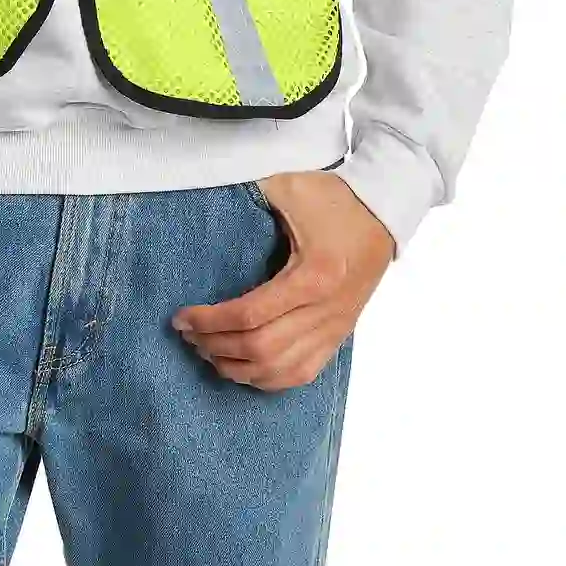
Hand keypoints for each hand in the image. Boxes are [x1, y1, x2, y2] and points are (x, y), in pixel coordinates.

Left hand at [171, 170, 395, 390]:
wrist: (383, 212)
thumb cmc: (335, 198)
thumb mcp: (290, 186)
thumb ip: (250, 194)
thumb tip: (209, 202)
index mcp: (312, 276)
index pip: (251, 314)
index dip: (210, 321)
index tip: (182, 317)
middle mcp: (325, 311)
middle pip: (261, 350)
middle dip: (216, 347)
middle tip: (189, 335)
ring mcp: (334, 328)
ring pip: (280, 370)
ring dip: (238, 368)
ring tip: (208, 352)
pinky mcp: (338, 335)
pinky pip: (302, 374)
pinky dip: (268, 379)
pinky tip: (243, 369)